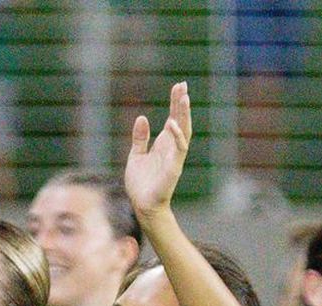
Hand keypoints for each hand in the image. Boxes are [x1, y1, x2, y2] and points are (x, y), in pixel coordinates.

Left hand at [124, 82, 191, 217]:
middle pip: (181, 120)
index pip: (173, 118)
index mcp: (164, 144)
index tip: (179, 86)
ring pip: (184, 132)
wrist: (142, 205)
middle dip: (182, 103)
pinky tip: (172, 123)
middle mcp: (172, 148)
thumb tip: (143, 117)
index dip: (176, 102)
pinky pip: (178, 150)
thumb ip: (140, 137)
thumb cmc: (141, 183)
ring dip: (184, 115)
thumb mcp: (136, 154)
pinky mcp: (173, 168)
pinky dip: (177, 137)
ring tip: (184, 98)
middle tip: (183, 85)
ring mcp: (174, 157)